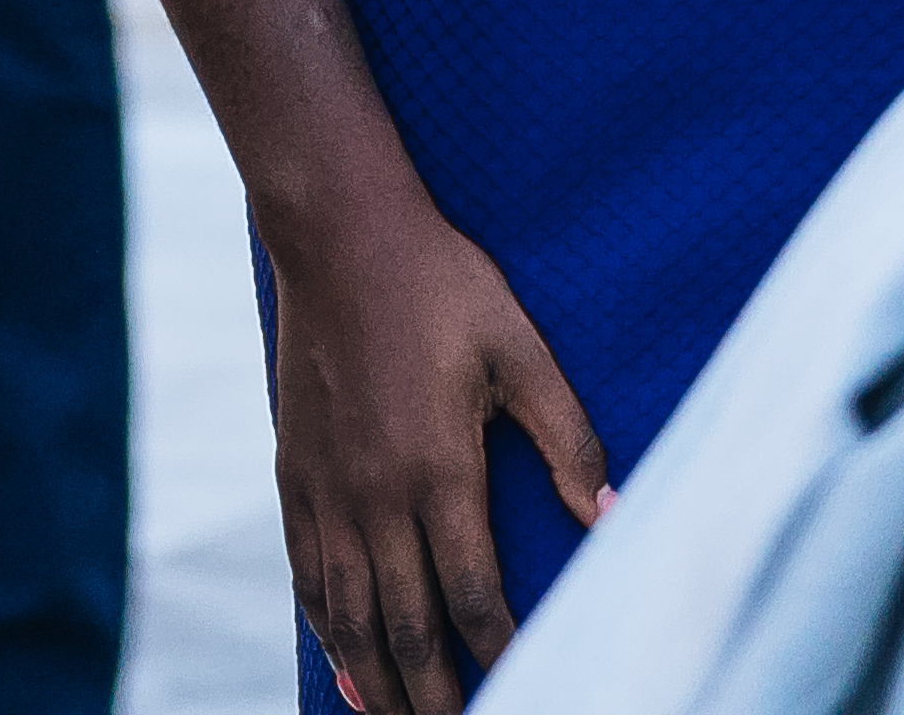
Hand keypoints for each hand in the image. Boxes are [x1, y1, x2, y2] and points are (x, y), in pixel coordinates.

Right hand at [267, 201, 611, 714]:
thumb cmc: (441, 283)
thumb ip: (566, 438)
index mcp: (439, 470)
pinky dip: (328, 634)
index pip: (475, 597)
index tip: (528, 683)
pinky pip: (308, 579)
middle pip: (408, 628)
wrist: (339, 235)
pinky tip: (347, 665)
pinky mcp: (294, 478)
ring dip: (379, 682)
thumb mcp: (520, 347)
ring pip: (351, 619)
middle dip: (436, 695)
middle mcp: (377, 497)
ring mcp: (328, 492)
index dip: (503, 654)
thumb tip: (610, 515)